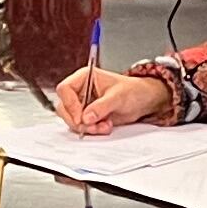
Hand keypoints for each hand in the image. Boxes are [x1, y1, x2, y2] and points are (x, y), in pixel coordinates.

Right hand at [56, 66, 170, 135]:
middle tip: (93, 127)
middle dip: (78, 121)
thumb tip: (86, 117)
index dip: (70, 104)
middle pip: (64, 107)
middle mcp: (80, 90)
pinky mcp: (87, 116)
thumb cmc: (132, 91)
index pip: (65, 89)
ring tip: (104, 126)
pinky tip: (105, 127)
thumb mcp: (118, 97)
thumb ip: (102, 106)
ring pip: (71, 119)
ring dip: (86, 127)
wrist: (141, 100)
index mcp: (84, 77)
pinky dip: (91, 130)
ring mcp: (82, 104)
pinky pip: (80, 126)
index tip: (81, 118)